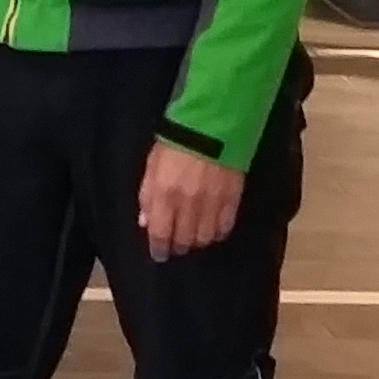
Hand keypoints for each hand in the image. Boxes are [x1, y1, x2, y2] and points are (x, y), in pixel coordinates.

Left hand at [139, 143, 248, 259]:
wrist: (212, 124)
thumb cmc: (176, 143)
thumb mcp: (152, 165)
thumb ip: (148, 195)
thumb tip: (146, 222)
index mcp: (164, 195)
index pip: (160, 234)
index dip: (159, 248)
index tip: (159, 254)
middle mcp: (188, 204)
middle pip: (183, 239)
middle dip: (178, 245)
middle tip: (177, 244)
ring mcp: (211, 203)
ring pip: (204, 237)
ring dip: (198, 240)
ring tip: (195, 236)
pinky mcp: (232, 199)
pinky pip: (225, 226)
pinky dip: (218, 232)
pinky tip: (214, 229)